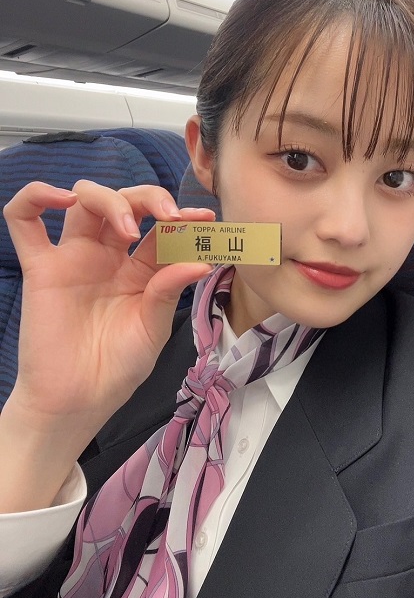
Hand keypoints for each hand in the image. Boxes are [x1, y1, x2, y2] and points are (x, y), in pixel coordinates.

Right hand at [1, 179, 211, 502]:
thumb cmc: (118, 368)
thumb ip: (169, 290)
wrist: (79, 401)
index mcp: (140, 269)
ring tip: (129, 228)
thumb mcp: (154, 327)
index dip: (183, 217)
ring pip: (83, 201)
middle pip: (124, 202)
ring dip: (108, 199)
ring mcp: (73, 258)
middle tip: (170, 216)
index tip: (205, 218)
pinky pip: (23, 220)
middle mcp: (107, 256)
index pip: (160, 228)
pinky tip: (61, 198)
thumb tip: (200, 262)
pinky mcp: (41, 269)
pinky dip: (35, 196)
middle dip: (150, 198)